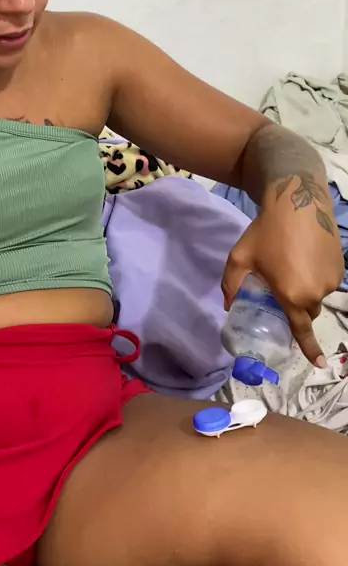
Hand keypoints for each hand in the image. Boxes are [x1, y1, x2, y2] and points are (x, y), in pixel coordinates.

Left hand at [222, 194, 343, 364]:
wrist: (297, 201)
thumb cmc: (266, 231)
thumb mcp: (240, 257)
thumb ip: (231, 285)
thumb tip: (229, 305)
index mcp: (292, 295)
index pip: (302, 329)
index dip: (309, 349)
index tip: (319, 364)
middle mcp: (316, 291)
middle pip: (308, 311)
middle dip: (296, 306)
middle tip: (280, 287)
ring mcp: (331, 278)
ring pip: (318, 294)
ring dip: (306, 288)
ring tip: (291, 265)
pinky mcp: (340, 265)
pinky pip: (326, 280)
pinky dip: (316, 275)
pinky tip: (304, 257)